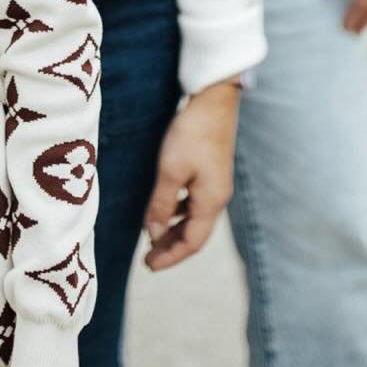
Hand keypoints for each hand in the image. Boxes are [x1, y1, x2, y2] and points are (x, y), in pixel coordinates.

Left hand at [141, 78, 239, 271]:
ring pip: (194, 218)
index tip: (149, 266)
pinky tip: (166, 209)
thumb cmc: (191, 134)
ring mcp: (216, 184)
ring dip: (175, 230)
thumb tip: (154, 234)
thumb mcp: (170, 170)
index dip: (171, 257)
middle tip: (148, 260)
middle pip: (195, 234)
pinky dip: (179, 212)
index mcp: (211, 202)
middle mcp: (218, 197)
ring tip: (154, 238)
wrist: (214, 100)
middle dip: (172, 248)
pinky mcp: (212, 170)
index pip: (192, 243)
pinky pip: (195, 202)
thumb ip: (161, 205)